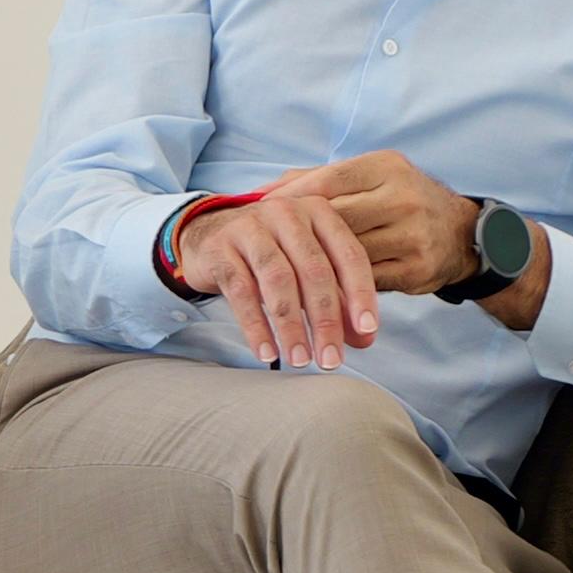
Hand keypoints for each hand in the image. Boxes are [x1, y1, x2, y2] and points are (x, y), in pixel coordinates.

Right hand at [177, 187, 377, 371]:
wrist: (206, 234)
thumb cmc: (268, 254)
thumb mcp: (306, 270)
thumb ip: (337, 300)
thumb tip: (364, 339)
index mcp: (319, 212)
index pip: (349, 255)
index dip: (361, 295)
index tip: (366, 331)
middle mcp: (287, 214)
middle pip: (314, 271)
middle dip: (325, 320)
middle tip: (330, 360)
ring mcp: (250, 227)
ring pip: (278, 281)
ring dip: (291, 326)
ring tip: (299, 359)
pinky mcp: (219, 248)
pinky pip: (241, 292)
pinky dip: (256, 327)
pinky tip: (266, 352)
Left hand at [278, 151, 489, 299]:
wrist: (462, 234)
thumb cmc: (399, 201)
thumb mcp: (369, 178)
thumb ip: (316, 180)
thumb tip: (258, 194)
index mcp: (386, 168)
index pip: (328, 180)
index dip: (290, 196)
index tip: (258, 210)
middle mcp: (403, 198)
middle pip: (334, 218)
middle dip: (298, 233)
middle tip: (264, 242)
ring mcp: (412, 235)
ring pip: (346, 253)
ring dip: (313, 263)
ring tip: (281, 270)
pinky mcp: (416, 269)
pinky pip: (364, 280)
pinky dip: (338, 286)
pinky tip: (316, 288)